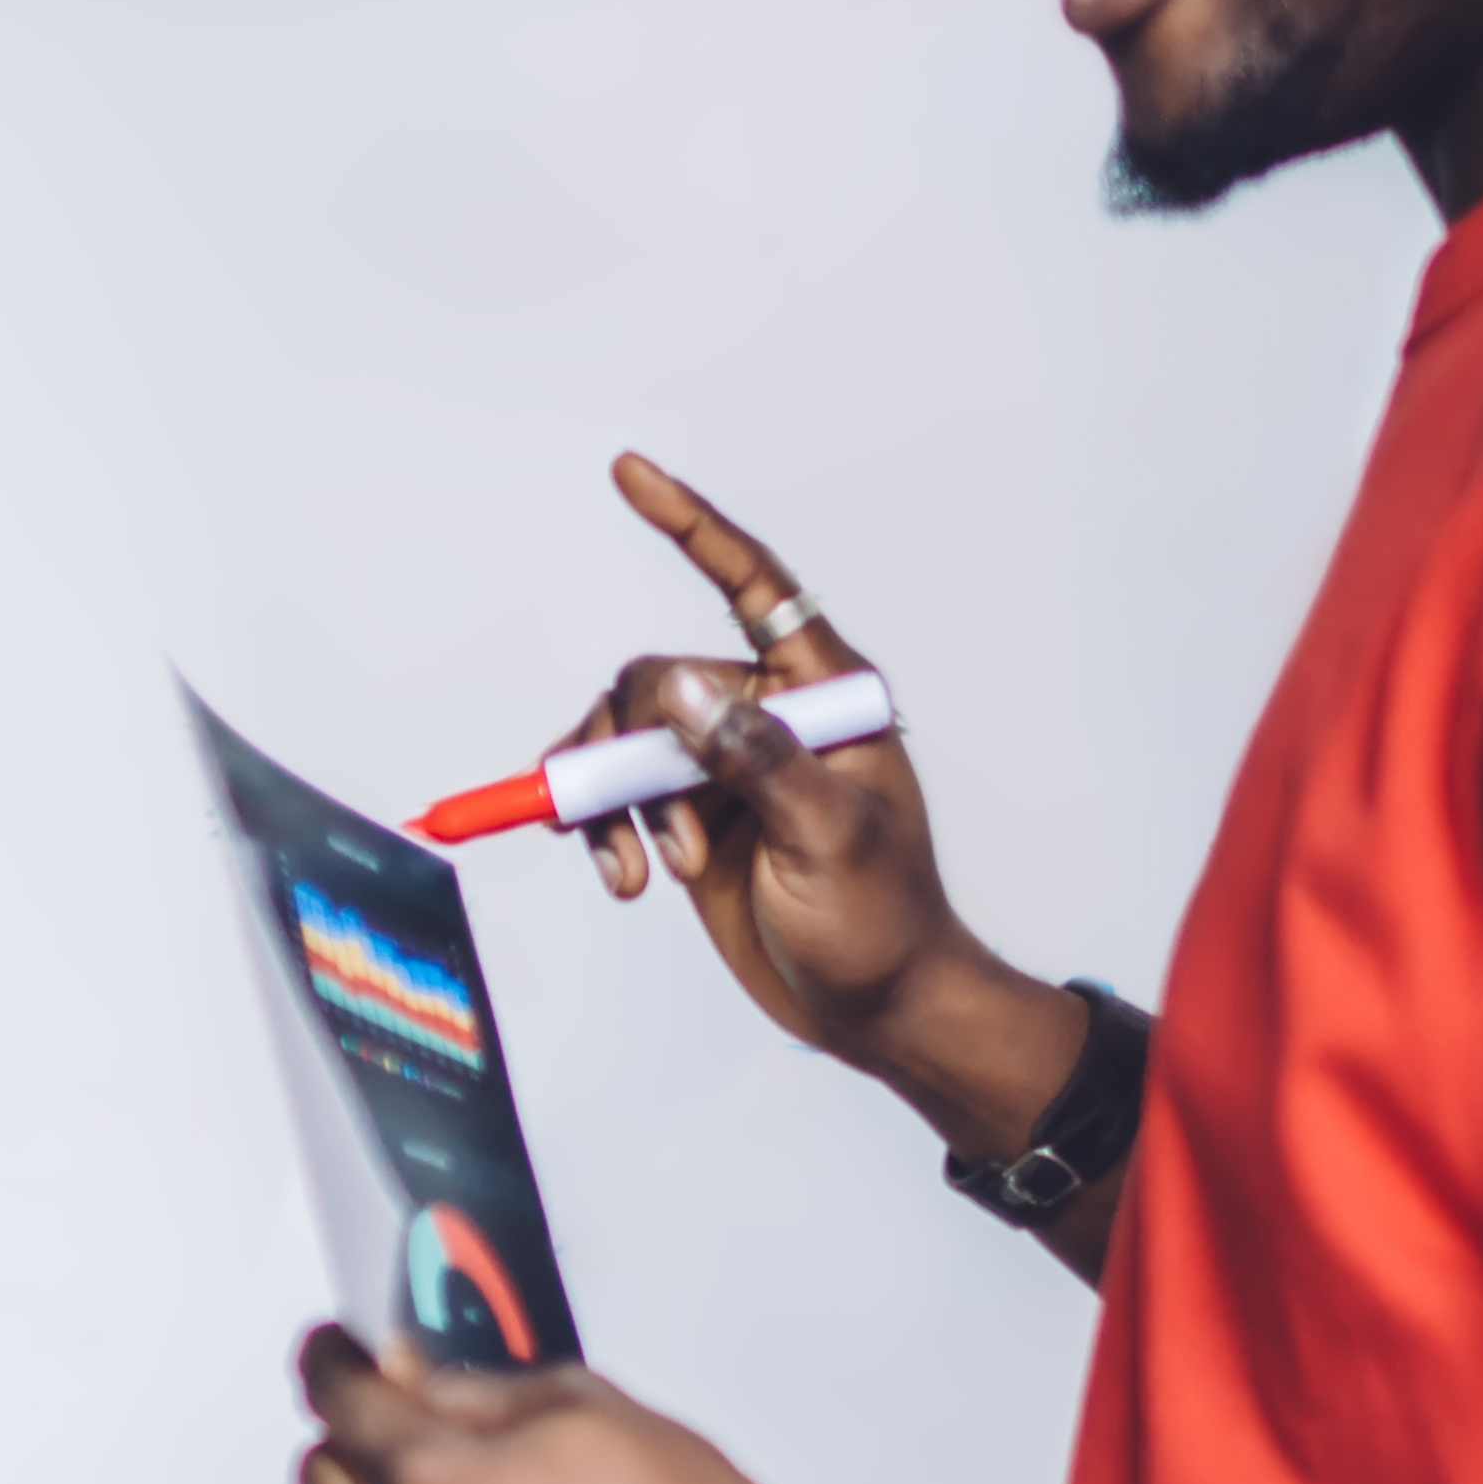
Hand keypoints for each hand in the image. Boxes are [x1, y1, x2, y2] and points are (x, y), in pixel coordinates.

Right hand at [574, 455, 989, 1073]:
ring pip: (623, 737)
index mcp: (825, 695)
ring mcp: (724, 768)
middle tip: (658, 832)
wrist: (876, 1009)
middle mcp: (768, 716)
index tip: (628, 474)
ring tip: (640, 869)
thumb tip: (683, 696)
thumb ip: (755, 761)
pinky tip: (624, 876)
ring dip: (611, 800)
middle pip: (658, 680)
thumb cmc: (883, 923)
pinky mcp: (689, 818)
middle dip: (634, 751)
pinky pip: (613, 794)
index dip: (691, 526)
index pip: (752, 585)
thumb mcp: (828, 839)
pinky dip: (599, 830)